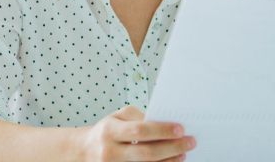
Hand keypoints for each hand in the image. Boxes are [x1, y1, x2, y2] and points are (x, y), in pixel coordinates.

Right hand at [76, 105, 196, 160]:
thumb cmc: (107, 131)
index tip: (180, 129)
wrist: (84, 151)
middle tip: (190, 142)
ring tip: (183, 154)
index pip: (139, 131)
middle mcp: (110, 152)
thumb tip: (164, 123)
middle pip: (145, 153)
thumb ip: (139, 117)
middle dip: (171, 148)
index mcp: (110, 131)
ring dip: (168, 161)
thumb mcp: (118, 116)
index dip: (161, 130)